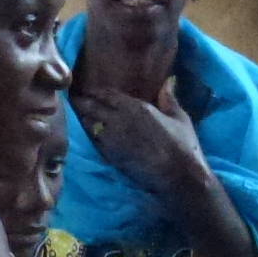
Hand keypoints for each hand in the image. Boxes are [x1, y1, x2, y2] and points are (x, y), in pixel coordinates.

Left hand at [75, 76, 207, 201]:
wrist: (178, 176)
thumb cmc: (183, 145)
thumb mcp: (180, 118)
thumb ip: (169, 99)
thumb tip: (169, 81)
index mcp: (136, 107)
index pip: (107, 94)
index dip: (96, 91)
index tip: (89, 89)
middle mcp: (119, 120)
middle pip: (91, 107)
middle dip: (82, 102)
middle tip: (74, 99)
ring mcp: (112, 139)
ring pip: (89, 124)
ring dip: (84, 119)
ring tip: (80, 115)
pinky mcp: (111, 156)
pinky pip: (94, 142)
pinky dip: (90, 136)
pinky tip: (89, 134)